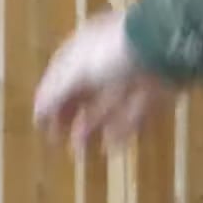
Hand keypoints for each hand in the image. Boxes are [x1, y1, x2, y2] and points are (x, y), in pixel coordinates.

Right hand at [32, 11, 170, 149]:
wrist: (165, 48)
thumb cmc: (113, 53)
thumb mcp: (76, 69)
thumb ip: (56, 91)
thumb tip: (38, 112)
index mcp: (85, 48)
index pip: (60, 75)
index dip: (49, 100)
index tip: (40, 125)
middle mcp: (106, 62)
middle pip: (82, 94)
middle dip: (69, 118)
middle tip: (57, 143)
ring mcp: (131, 78)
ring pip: (106, 108)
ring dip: (91, 130)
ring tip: (80, 153)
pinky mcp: (152, 94)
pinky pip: (132, 117)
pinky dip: (120, 134)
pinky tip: (110, 150)